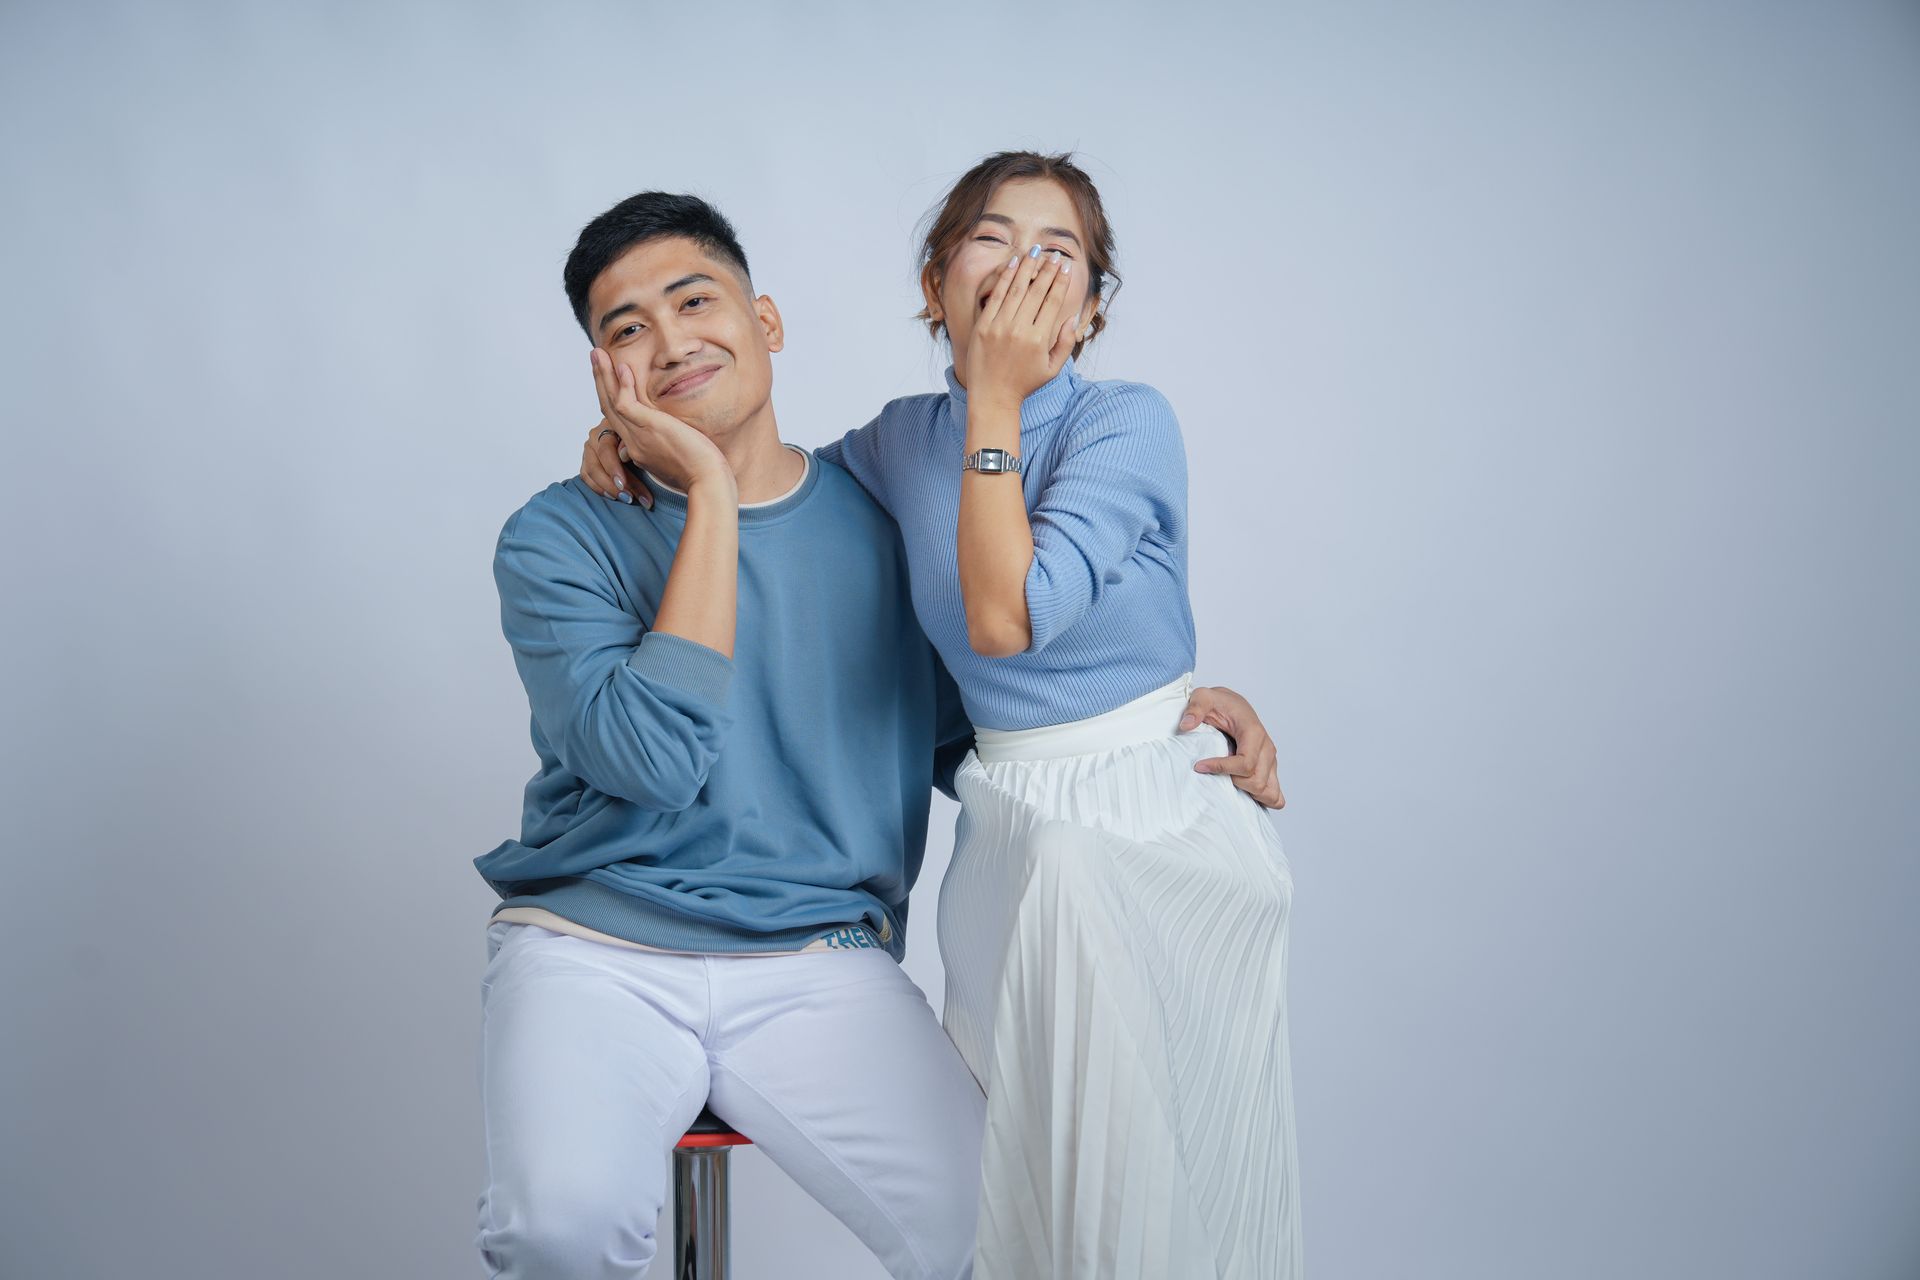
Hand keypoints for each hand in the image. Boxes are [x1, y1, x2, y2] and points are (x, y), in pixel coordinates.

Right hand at [581, 416, 654, 508]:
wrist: (644, 439)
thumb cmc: (647, 438)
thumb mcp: (644, 436)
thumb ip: (635, 443)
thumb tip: (625, 455)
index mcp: (611, 425)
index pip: (605, 449)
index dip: (613, 468)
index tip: (623, 484)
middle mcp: (597, 435)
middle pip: (597, 462)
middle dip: (612, 483)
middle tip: (629, 498)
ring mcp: (590, 448)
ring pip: (591, 471)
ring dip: (607, 488)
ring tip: (626, 499)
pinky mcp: (588, 460)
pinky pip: (587, 476)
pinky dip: (598, 488)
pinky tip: (613, 496)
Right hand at [588, 348, 730, 496]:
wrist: (707, 482)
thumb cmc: (701, 472)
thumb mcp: (678, 455)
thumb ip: (668, 442)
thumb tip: (673, 430)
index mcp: (638, 448)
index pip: (619, 418)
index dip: (611, 395)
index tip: (610, 376)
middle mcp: (633, 443)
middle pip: (608, 406)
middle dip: (601, 379)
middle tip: (595, 355)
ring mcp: (638, 436)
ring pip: (611, 402)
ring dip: (603, 375)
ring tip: (598, 353)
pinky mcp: (648, 429)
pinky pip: (625, 403)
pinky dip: (622, 385)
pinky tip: (621, 367)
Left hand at [966, 247, 1081, 408]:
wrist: (992, 397)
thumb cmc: (1024, 383)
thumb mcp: (1052, 369)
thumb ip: (1065, 343)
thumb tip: (1072, 318)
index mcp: (1038, 340)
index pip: (1052, 302)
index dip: (1060, 282)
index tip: (1066, 267)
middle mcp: (1019, 330)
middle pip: (1037, 291)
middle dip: (1047, 270)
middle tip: (1055, 255)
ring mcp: (999, 326)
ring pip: (1016, 289)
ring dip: (1027, 267)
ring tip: (1036, 252)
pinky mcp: (983, 326)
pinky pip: (996, 296)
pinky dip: (1005, 278)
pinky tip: (1013, 263)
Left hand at [1178, 684, 1285, 808]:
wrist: (1231, 705)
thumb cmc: (1219, 703)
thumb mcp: (1203, 697)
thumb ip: (1195, 708)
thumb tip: (1186, 725)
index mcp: (1254, 732)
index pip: (1245, 763)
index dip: (1221, 768)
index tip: (1199, 766)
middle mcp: (1267, 748)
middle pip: (1256, 781)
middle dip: (1232, 782)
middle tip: (1213, 772)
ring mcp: (1271, 760)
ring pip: (1268, 791)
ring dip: (1247, 792)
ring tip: (1227, 782)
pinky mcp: (1270, 769)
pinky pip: (1276, 795)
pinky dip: (1262, 799)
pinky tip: (1243, 793)